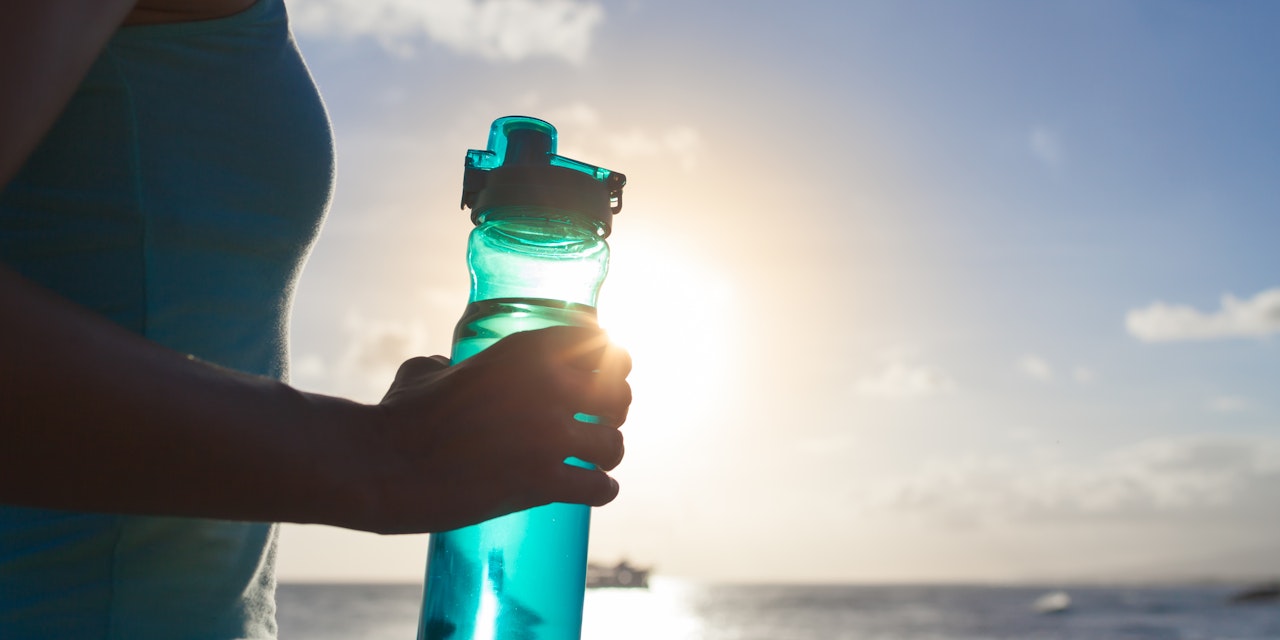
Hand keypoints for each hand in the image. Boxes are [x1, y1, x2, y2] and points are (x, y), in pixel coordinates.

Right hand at [358, 326, 630, 533]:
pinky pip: (600, 486)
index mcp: (525, 351)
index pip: (597, 341)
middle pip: (618, 391)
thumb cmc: (400, 415)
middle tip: (602, 419)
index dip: (606, 358)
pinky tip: (594, 489)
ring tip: (595, 460)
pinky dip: (600, 490)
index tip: (606, 371)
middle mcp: (548, 386)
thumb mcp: (429, 369)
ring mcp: (549, 436)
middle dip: (615, 406)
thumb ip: (453, 363)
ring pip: (613, 443)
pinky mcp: (544, 481)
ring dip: (607, 452)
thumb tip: (450, 368)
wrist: (384, 464)